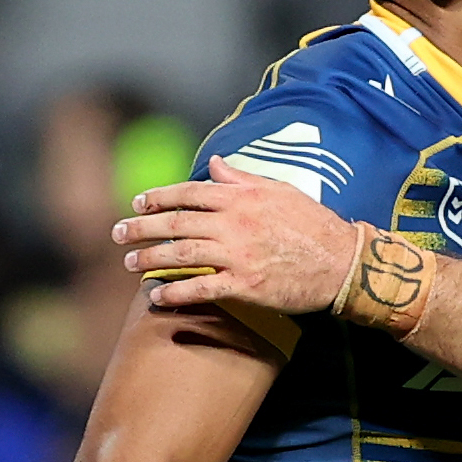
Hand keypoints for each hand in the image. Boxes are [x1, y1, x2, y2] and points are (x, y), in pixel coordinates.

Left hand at [115, 158, 360, 313]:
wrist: (343, 263)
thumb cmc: (313, 225)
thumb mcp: (280, 190)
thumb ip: (243, 178)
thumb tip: (216, 164)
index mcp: (242, 198)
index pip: (189, 193)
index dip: (158, 197)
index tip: (138, 203)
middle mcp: (235, 224)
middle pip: (176, 223)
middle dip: (142, 228)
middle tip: (118, 234)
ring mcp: (238, 256)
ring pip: (182, 255)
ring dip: (150, 259)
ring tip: (129, 263)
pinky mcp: (245, 287)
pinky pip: (202, 290)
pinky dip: (176, 293)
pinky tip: (157, 296)